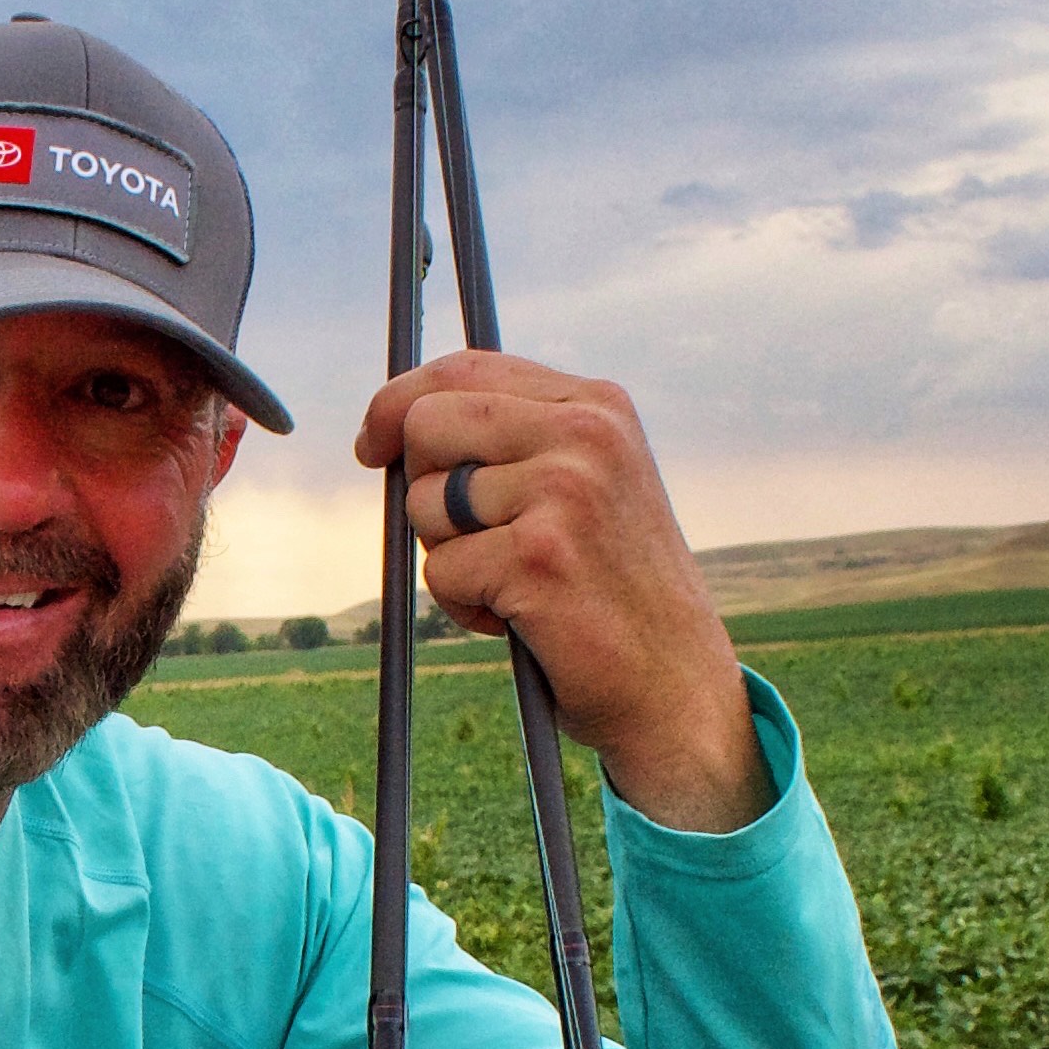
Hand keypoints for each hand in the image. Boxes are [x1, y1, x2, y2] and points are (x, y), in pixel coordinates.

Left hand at [355, 351, 762, 831]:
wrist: (675, 679)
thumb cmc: (612, 587)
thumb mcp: (583, 483)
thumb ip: (513, 439)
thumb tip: (395, 424)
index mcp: (596, 405)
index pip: (463, 369)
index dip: (399, 404)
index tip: (373, 446)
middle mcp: (585, 433)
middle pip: (427, 423)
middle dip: (422, 486)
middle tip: (469, 536)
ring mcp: (564, 490)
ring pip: (427, 504)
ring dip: (450, 556)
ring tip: (515, 583)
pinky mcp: (539, 555)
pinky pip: (441, 570)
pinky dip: (464, 606)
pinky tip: (520, 617)